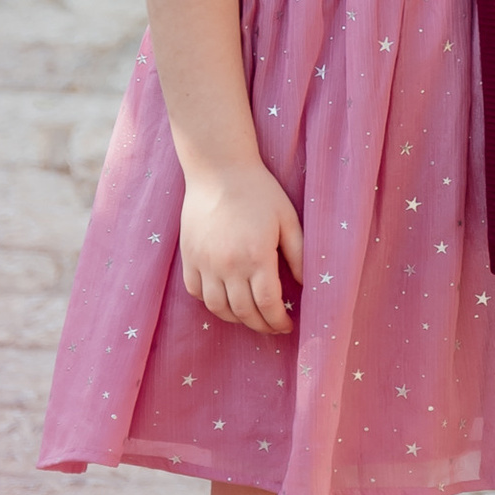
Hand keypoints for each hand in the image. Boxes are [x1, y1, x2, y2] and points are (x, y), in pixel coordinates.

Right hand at [179, 162, 304, 334]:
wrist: (219, 169)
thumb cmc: (259, 191)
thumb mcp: (287, 219)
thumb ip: (299, 254)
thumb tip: (305, 285)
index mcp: (257, 257)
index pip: (268, 305)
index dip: (279, 321)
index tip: (287, 325)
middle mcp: (228, 265)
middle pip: (244, 312)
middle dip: (261, 325)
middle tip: (272, 326)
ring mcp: (205, 263)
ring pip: (218, 308)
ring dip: (236, 318)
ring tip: (250, 316)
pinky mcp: (189, 257)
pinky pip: (196, 292)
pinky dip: (210, 302)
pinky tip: (224, 299)